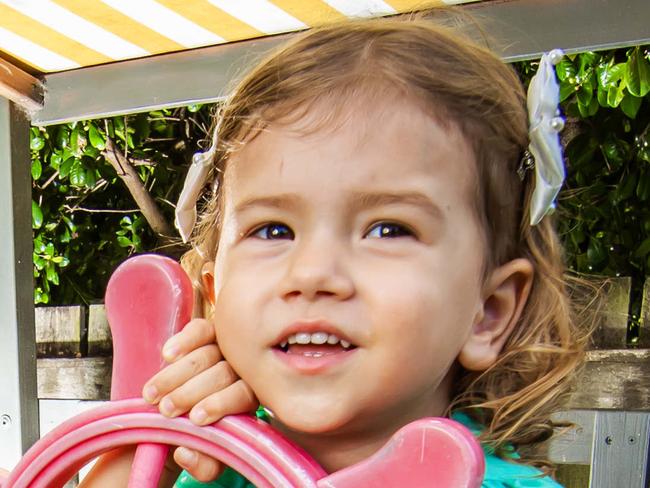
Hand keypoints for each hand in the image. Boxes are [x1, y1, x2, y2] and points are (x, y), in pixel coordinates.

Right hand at [142, 317, 256, 481]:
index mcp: (250, 397)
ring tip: (154, 394)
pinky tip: (166, 355)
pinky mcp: (210, 331)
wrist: (181, 411)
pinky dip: (184, 340)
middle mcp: (243, 368)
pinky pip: (201, 329)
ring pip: (208, 354)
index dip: (222, 404)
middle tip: (167, 410)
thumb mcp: (204, 455)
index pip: (244, 394)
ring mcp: (227, 346)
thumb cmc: (197, 432)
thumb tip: (186, 453)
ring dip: (177, 375)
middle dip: (192, 393)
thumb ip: (202, 463)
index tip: (196, 419)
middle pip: (224, 373)